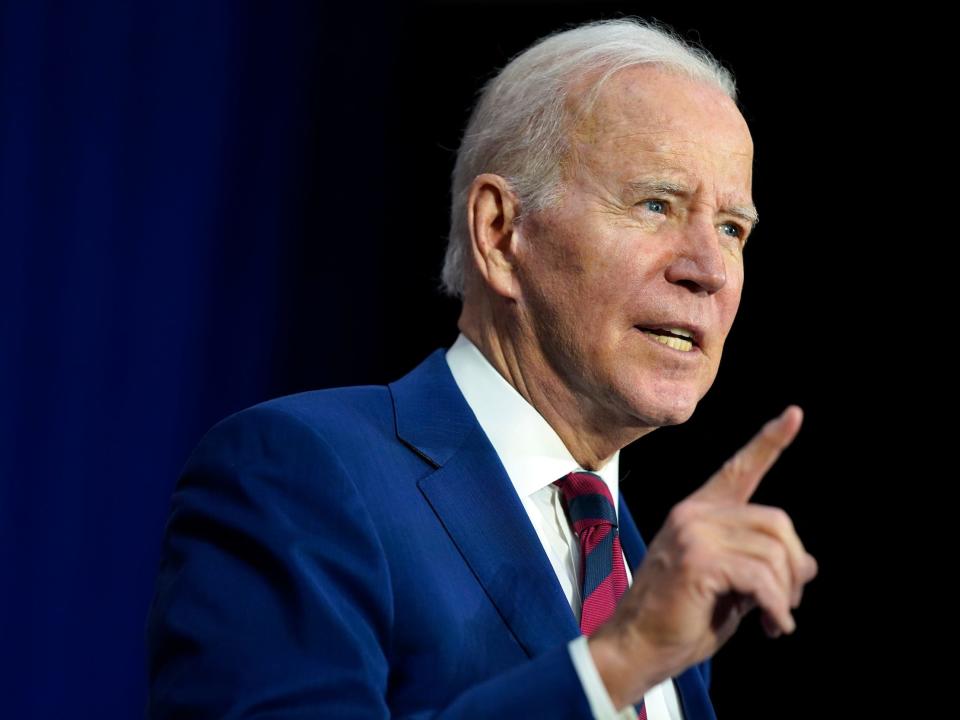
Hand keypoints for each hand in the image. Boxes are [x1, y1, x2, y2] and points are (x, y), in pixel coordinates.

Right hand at [589, 406, 818, 708]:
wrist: (635, 648)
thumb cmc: (678, 622)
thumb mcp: (730, 589)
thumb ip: (761, 567)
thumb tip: (807, 564)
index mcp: (697, 513)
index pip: (739, 470)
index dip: (770, 442)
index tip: (794, 414)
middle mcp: (693, 514)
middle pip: (776, 522)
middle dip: (793, 567)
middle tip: (786, 604)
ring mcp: (693, 533)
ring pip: (773, 552)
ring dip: (785, 594)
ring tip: (776, 620)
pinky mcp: (697, 559)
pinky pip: (761, 578)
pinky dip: (777, 607)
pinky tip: (773, 627)